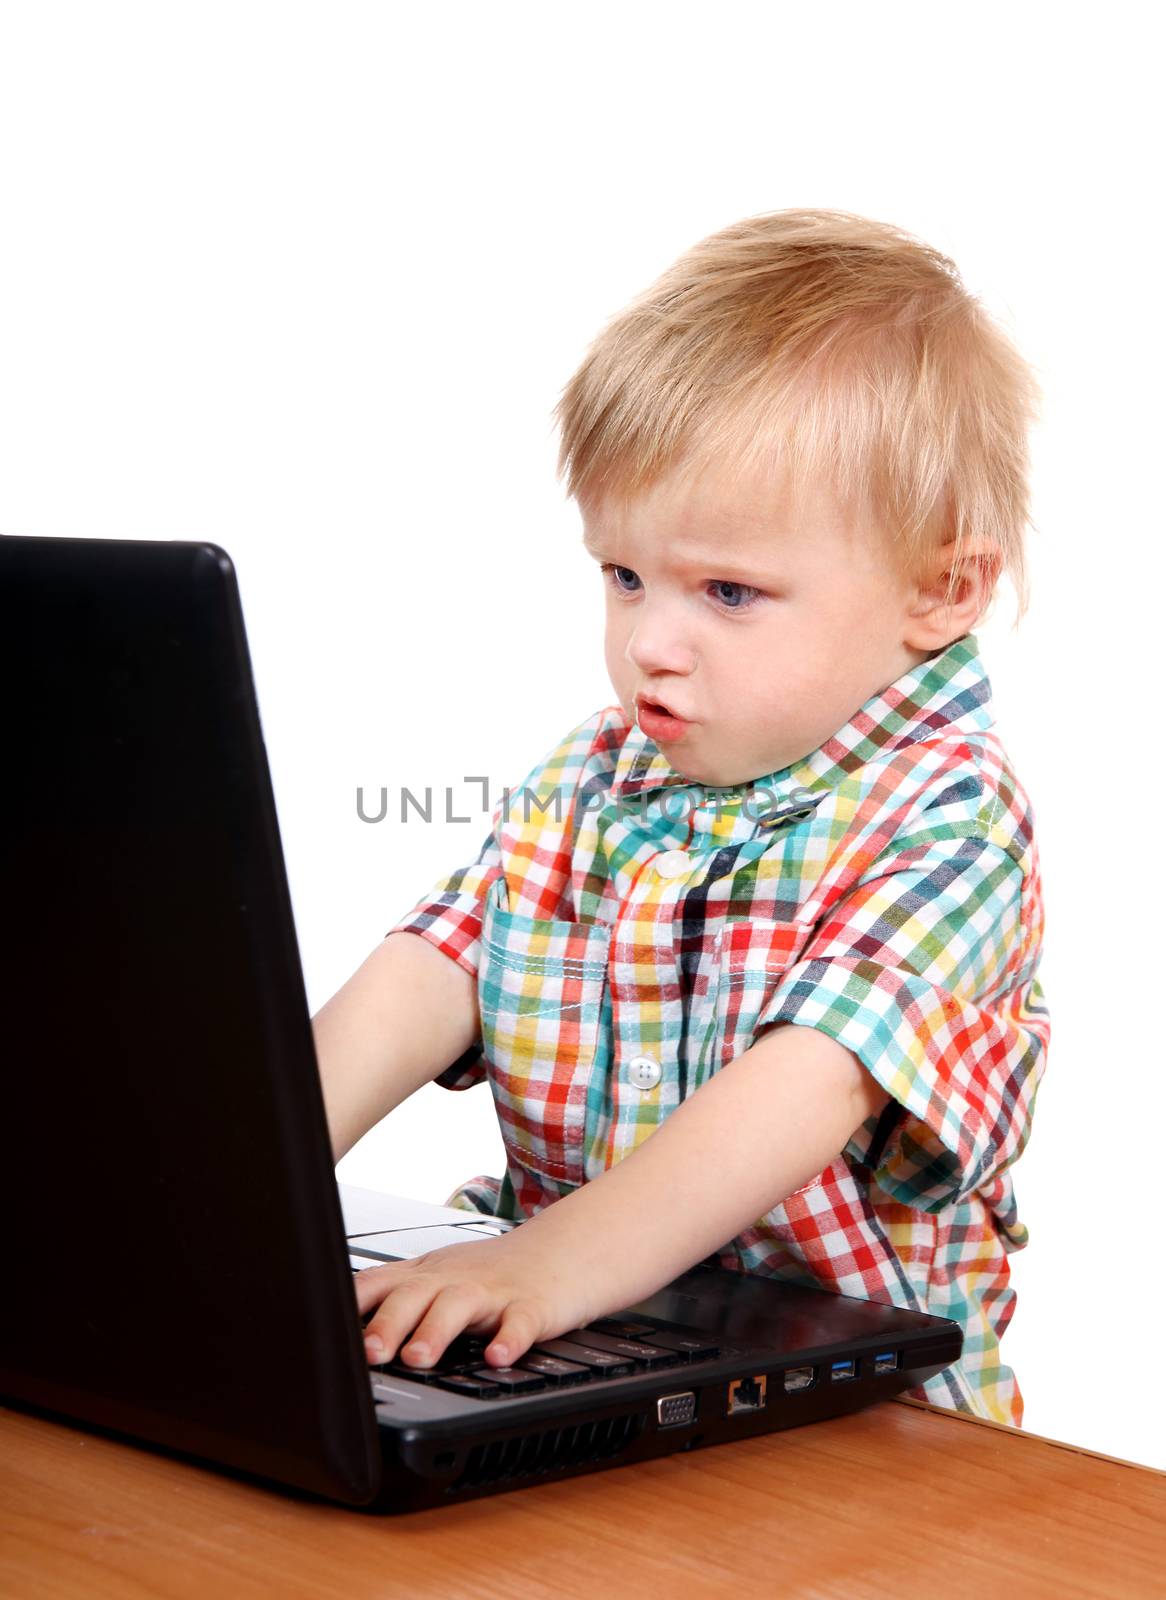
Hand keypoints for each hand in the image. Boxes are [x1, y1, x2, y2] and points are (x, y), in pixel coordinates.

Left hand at [353, 1228, 597, 1370]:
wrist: (562, 1251)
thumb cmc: (490, 1275)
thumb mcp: (435, 1280)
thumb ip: (390, 1302)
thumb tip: (336, 1335)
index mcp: (424, 1276)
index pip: (377, 1285)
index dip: (349, 1308)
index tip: (324, 1333)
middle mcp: (452, 1280)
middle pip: (413, 1296)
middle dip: (388, 1324)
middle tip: (369, 1353)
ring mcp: (493, 1292)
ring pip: (459, 1306)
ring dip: (436, 1330)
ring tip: (418, 1357)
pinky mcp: (532, 1307)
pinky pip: (520, 1323)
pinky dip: (510, 1339)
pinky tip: (499, 1357)